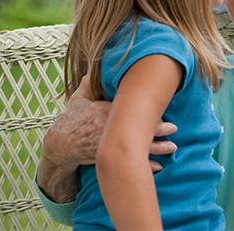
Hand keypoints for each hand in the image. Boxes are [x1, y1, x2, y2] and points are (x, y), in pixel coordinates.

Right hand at [38, 76, 177, 202]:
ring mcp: (107, 145)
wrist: (59, 146)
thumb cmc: (72, 119)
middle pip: (133, 130)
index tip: (160, 108)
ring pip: (134, 148)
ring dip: (155, 148)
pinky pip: (129, 163)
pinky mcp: (108, 158)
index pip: (126, 110)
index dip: (143, 111)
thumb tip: (95, 67)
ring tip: (173, 147)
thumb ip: (88, 83)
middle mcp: (105, 129)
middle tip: (174, 128)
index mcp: (101, 112)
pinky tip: (159, 167)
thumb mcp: (77, 99)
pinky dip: (144, 165)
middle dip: (154, 130)